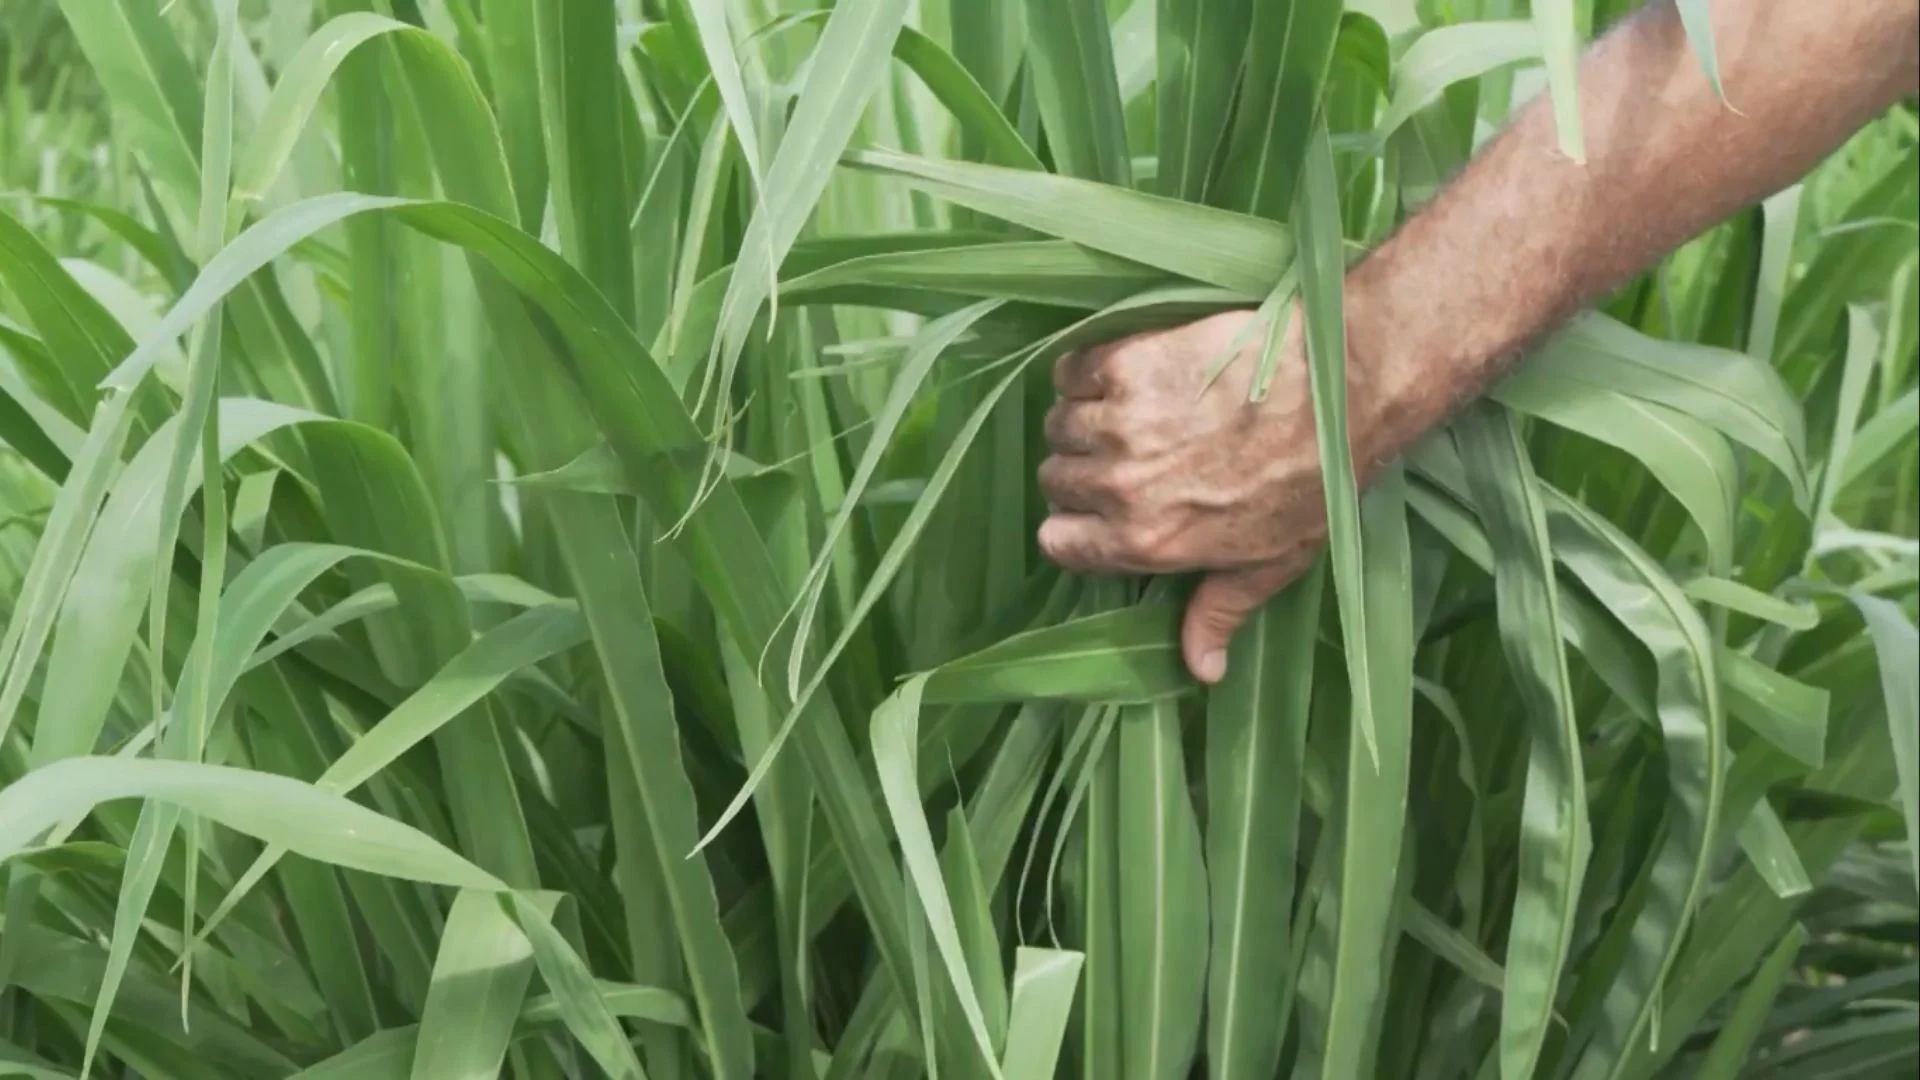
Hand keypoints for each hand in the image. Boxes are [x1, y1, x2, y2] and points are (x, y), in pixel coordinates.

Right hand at [1036, 300, 1403, 684]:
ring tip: (1126, 414)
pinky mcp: (1127, 360)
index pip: (1057, 542)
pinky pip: (1072, 370)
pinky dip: (1089, 371)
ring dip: (1084, 419)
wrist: (1340, 385)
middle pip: (1056, 478)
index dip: (1077, 526)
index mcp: (1147, 540)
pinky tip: (1124, 374)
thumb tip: (1202, 670)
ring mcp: (1119, 420)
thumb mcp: (1273, 560)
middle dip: (1082, 471)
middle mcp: (1120, 484)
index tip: (1100, 510)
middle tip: (1125, 456)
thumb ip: (1221, 611)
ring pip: (1059, 423)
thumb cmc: (1314, 477)